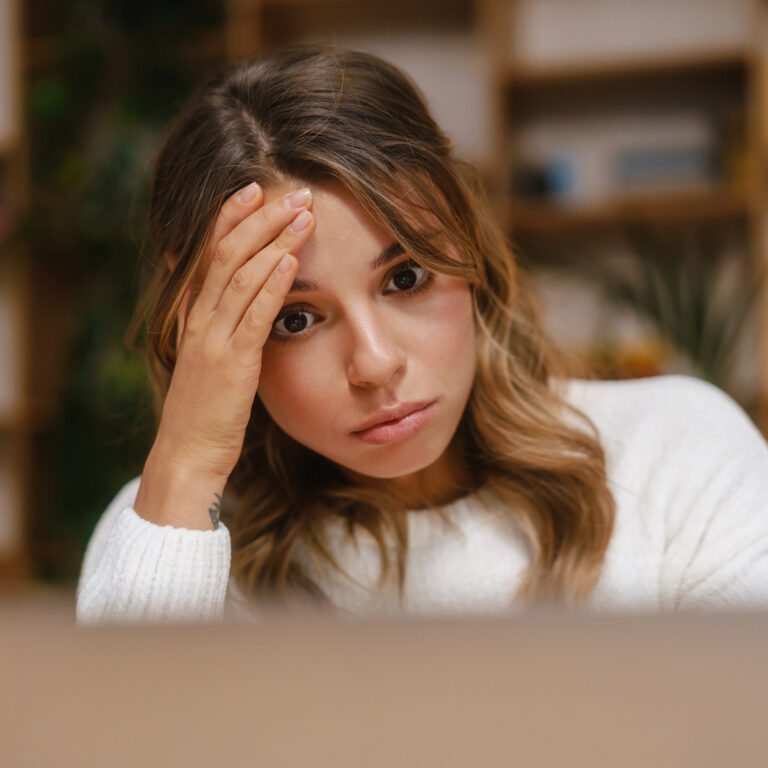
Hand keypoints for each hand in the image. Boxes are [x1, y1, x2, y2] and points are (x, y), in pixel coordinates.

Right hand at [136, 183, 314, 527]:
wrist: (188, 453)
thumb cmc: (207, 409)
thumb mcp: (214, 359)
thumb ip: (227, 325)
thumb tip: (251, 299)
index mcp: (194, 315)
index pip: (209, 252)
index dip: (230, 217)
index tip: (255, 188)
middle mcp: (199, 320)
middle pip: (227, 253)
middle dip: (261, 217)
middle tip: (293, 190)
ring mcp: (212, 340)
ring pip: (240, 276)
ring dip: (274, 240)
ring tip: (303, 214)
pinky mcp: (231, 364)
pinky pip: (252, 317)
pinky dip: (272, 286)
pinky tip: (290, 262)